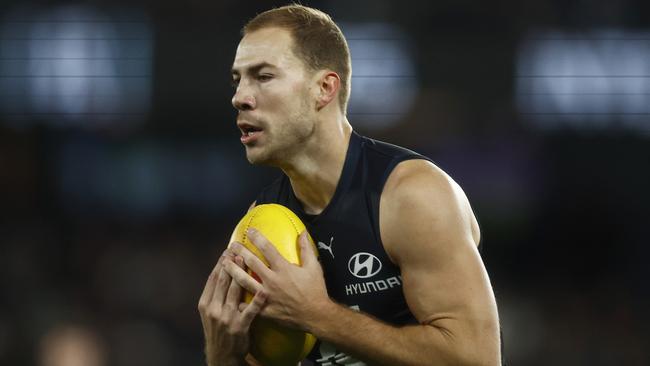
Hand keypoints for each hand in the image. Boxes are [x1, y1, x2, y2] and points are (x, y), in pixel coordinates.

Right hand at [198, 248, 266, 365]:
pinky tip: (263, 290)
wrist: (222, 355)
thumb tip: (222, 273)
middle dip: (230, 264)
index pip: (212, 279)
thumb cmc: (219, 330)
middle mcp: (213, 309)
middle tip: (237, 249)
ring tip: (247, 259)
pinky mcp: (239, 326)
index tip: (226, 251)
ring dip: (241, 274)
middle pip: (223, 281)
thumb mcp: (210, 313)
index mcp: (205, 304)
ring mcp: (226, 318)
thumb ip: (215, 295)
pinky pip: (249, 311)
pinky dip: (256, 300)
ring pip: (234, 291)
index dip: (219, 264)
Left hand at [224, 228, 330, 330]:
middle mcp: (272, 280)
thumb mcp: (314, 267)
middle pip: (251, 263)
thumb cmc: (315, 290)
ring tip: (224, 263)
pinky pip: (247, 305)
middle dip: (239, 252)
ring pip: (244, 281)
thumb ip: (306, 249)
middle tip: (231, 245)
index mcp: (283, 268)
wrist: (316, 315)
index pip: (267, 249)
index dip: (257, 238)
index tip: (249, 231)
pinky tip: (229, 294)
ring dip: (232, 271)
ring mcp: (266, 296)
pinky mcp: (265, 310)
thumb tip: (302, 233)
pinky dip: (238, 300)